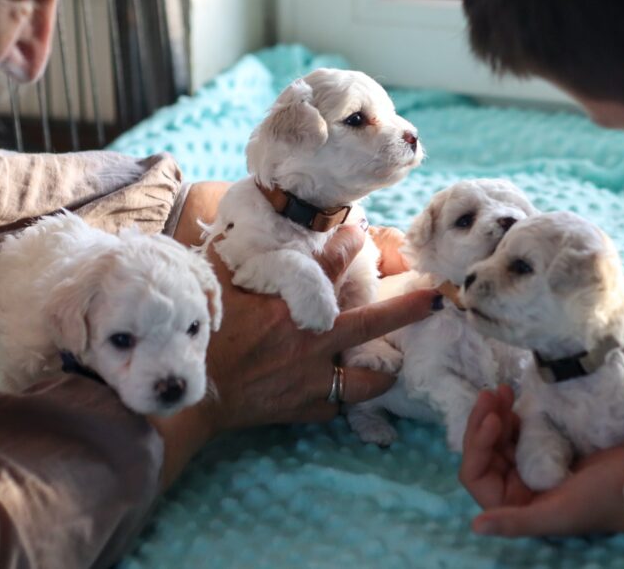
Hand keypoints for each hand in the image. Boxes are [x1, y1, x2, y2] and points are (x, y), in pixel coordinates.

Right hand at [153, 182, 436, 486]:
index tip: (363, 231)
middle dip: (407, 308)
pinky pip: (335, 407)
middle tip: (436, 299)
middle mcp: (309, 344)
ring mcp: (310, 380)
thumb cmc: (196, 336)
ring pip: (367, 378)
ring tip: (396, 363)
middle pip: (371, 323)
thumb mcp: (208, 283)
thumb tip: (220, 214)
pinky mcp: (302, 409)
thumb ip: (224, 251)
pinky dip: (342, 399)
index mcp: (288, 308)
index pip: (330, 268)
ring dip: (383, 370)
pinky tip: (347, 392)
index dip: (351, 245)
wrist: (186, 396)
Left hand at [459, 386, 623, 534]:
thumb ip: (518, 522)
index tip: (494, 418)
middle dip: (484, 422)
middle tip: (492, 393)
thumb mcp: (561, 512)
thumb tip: (475, 525)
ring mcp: (532, 465)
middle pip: (484, 452)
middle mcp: (519, 488)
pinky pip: (519, 428)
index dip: (478, 447)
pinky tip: (515, 396)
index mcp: (518, 506)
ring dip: (496, 413)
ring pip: (499, 437)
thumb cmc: (607, 498)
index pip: (476, 476)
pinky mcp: (547, 446)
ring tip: (502, 390)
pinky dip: (513, 412)